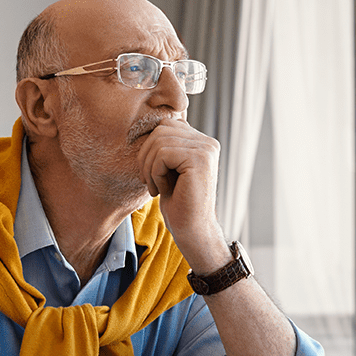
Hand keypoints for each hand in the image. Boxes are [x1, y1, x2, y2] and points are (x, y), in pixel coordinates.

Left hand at [136, 118, 228, 270]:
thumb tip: (150, 125)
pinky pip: (163, 154)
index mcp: (202, 142)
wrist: (191, 230)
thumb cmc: (178, 203)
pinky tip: (161, 189)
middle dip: (146, 155)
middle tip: (147, 180)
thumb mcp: (169, 168)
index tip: (150, 172)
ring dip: (149, 166)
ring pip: (159, 141)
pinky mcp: (200, 160)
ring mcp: (206, 150)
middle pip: (161, 129)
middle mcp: (208, 143)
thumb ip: (166, 146)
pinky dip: (154, 173)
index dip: (150, 147)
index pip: (166, 125)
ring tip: (154, 186)